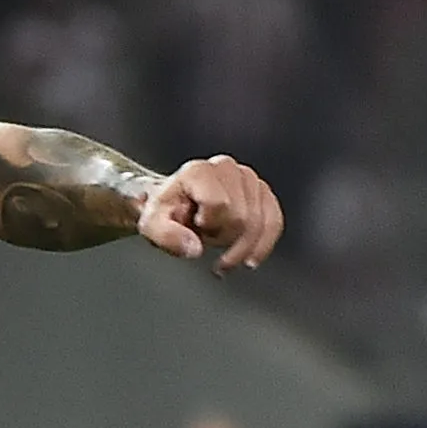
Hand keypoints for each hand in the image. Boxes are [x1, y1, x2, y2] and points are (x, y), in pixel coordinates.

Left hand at [135, 154, 281, 272]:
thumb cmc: (165, 212)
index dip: (208, 224)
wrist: (175, 204)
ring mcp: (248, 178)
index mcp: (199, 172)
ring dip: (237, 243)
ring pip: (258, 223)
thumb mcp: (152, 225)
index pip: (220, 205)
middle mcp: (227, 168)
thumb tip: (195, 249)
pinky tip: (251, 259)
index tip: (195, 224)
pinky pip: (274, 222)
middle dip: (221, 236)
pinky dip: (263, 245)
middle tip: (203, 233)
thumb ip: (167, 236)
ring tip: (218, 240)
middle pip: (240, 217)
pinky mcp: (262, 191)